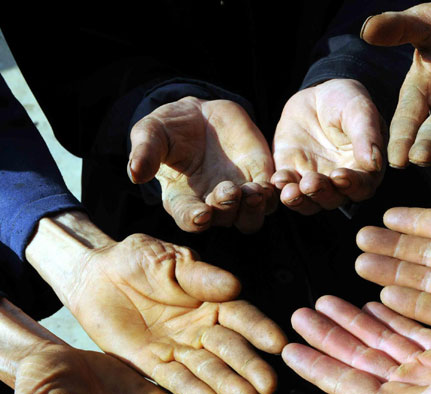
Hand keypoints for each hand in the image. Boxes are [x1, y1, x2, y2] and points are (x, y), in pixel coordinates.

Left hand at [68, 233, 286, 393]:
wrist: (95, 274)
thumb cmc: (138, 259)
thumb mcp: (169, 260)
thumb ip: (200, 276)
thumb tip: (235, 286)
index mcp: (212, 300)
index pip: (240, 316)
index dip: (259, 329)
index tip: (277, 344)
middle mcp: (201, 328)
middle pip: (229, 348)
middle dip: (248, 367)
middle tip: (268, 386)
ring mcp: (178, 348)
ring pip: (206, 368)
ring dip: (226, 385)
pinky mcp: (152, 364)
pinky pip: (173, 379)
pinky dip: (192, 391)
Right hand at [129, 97, 276, 232]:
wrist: (200, 116)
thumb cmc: (169, 129)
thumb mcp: (151, 134)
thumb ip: (145, 153)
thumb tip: (134, 172)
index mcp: (182, 201)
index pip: (189, 219)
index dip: (195, 219)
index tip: (200, 214)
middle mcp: (212, 205)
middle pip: (224, 219)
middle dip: (226, 208)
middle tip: (229, 191)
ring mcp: (238, 196)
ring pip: (250, 217)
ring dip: (254, 208)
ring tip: (254, 191)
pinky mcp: (259, 180)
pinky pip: (270, 197)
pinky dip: (273, 193)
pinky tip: (275, 182)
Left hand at [272, 79, 384, 213]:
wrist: (318, 96)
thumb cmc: (347, 102)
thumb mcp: (360, 111)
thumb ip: (367, 136)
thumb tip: (375, 163)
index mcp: (364, 171)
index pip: (361, 187)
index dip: (351, 184)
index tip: (339, 175)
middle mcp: (340, 183)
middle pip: (332, 198)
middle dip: (321, 193)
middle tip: (310, 183)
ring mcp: (314, 181)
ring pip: (308, 200)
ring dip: (299, 199)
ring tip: (290, 193)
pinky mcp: (291, 173)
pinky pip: (286, 186)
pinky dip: (281, 186)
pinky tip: (277, 180)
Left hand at [282, 295, 430, 393]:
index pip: (344, 381)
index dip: (315, 363)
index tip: (289, 345)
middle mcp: (407, 386)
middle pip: (356, 355)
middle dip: (328, 333)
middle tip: (301, 311)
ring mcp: (427, 367)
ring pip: (380, 338)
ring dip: (353, 320)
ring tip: (328, 300)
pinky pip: (410, 328)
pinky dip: (390, 315)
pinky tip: (373, 301)